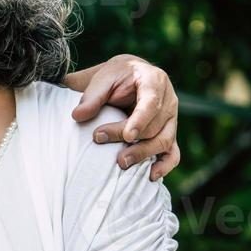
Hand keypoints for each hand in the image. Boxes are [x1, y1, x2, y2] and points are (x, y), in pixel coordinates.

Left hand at [67, 54, 179, 180]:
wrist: (130, 75)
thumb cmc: (116, 76)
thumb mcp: (102, 78)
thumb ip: (91, 96)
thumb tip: (77, 116)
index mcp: (154, 81)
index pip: (151, 103)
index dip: (141, 120)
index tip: (128, 136)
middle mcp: (169, 100)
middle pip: (154, 125)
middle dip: (131, 139)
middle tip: (100, 140)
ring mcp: (171, 119)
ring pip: (164, 141)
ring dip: (144, 154)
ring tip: (122, 163)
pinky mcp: (169, 133)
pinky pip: (173, 152)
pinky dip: (164, 165)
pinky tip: (151, 175)